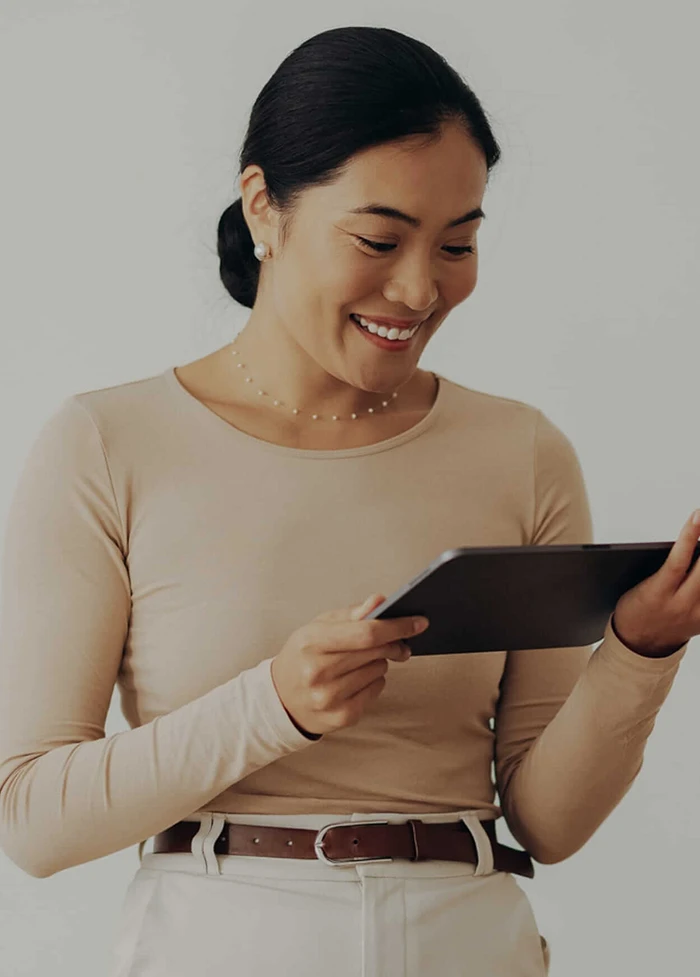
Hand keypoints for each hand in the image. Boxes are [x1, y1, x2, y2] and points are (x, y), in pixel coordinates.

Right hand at [270, 593, 428, 736]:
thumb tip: (381, 601)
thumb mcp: (319, 626)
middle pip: (376, 651)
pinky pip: (377, 689)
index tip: (419, 621)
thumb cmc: (304, 655)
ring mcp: (329, 697)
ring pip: (379, 670)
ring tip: (364, 660)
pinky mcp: (341, 716)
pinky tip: (359, 678)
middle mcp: (318, 672)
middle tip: (400, 641)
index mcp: (311, 642)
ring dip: (380, 661)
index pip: (365, 632)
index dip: (397, 626)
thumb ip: (352, 613)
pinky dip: (375, 680)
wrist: (281, 698)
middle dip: (395, 642)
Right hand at [612, 510, 699, 656]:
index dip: (690, 536)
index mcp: (658, 594)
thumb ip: (667, 569)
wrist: (640, 646)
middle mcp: (681, 605)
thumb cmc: (635, 611)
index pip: (678, 560)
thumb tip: (690, 545)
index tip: (697, 515)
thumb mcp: (642, 587)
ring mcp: (697, 615)